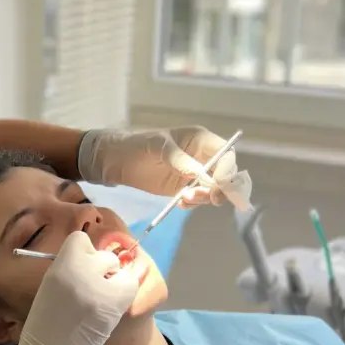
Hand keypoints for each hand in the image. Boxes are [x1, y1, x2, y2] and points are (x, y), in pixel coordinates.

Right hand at [0, 232, 139, 344]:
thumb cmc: (45, 320)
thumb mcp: (50, 284)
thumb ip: (71, 267)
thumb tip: (97, 258)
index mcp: (62, 264)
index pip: (81, 239)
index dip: (83, 253)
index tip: (79, 270)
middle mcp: (82, 271)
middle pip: (105, 255)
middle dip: (103, 269)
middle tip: (93, 289)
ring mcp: (101, 288)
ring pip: (122, 270)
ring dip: (116, 282)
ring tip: (101, 301)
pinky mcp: (115, 305)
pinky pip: (130, 287)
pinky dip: (124, 295)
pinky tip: (109, 309)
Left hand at [78, 126, 248, 206]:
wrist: (117, 160)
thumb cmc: (138, 145)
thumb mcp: (158, 147)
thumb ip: (180, 160)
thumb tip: (202, 175)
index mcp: (201, 140)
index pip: (226, 155)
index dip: (227, 170)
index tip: (218, 184)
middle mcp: (202, 157)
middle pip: (225, 175)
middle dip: (222, 189)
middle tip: (212, 199)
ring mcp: (194, 175)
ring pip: (213, 190)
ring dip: (204, 198)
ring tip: (184, 199)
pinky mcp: (183, 189)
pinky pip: (197, 199)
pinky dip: (192, 204)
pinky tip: (179, 203)